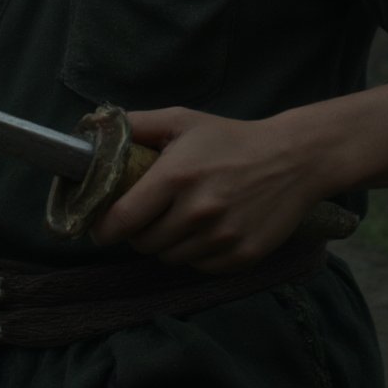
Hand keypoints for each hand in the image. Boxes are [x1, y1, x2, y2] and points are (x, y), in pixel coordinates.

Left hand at [89, 107, 319, 272]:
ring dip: (166, 243)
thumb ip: (137, 124)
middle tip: (147, 214)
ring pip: (170, 258)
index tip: (100, 226)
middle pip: (143, 243)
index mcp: (176, 177)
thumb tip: (96, 131)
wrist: (291, 160)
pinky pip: (199, 267)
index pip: (123, 220)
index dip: (104, 227)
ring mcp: (221, 238)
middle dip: (138, 232)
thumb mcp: (182, 120)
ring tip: (179, 219)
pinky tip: (205, 230)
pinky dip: (195, 254)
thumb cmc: (230, 138)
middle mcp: (197, 212)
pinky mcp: (241, 257)